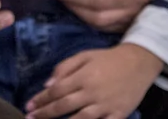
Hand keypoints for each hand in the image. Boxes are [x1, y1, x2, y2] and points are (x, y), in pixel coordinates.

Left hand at [25, 43, 162, 118]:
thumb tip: (47, 84)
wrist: (139, 62)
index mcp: (83, 76)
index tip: (29, 105)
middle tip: (30, 118)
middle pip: (64, 106)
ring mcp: (106, 105)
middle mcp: (92, 92)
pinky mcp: (119, 114)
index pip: (57, 90)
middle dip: (45, 113)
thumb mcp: (84, 55)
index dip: (41, 99)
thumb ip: (64, 67)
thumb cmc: (107, 59)